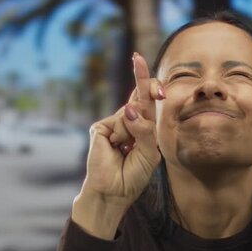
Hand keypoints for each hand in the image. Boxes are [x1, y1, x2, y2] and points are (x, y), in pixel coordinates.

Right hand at [81, 52, 162, 207]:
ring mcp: (114, 124)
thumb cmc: (134, 175)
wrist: (114, 192)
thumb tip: (129, 108)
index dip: (151, 86)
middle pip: (138, 95)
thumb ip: (145, 131)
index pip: (148, 101)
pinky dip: (122, 134)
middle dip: (141, 77)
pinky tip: (116, 149)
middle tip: (137, 58)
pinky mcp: (100, 128)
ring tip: (127, 150)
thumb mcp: (149, 154)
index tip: (150, 69)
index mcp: (143, 128)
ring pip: (131, 112)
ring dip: (135, 129)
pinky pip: (119, 123)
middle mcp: (128, 122)